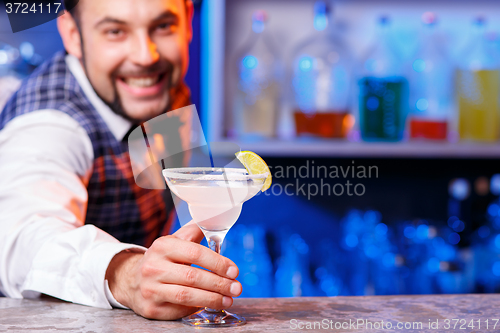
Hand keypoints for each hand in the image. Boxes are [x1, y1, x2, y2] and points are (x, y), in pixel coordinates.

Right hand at [106, 222, 241, 319]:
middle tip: (236, 287)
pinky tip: (209, 305)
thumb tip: (216, 219)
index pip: (194, 253)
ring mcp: (150, 289)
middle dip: (219, 283)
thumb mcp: (174, 241)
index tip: (234, 270)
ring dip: (212, 299)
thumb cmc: (162, 259)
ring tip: (228, 299)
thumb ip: (194, 232)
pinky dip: (197, 307)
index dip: (217, 262)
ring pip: (187, 296)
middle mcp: (154, 267)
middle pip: (193, 277)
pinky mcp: (151, 308)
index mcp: (162, 246)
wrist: (131, 279)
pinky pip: (179, 309)